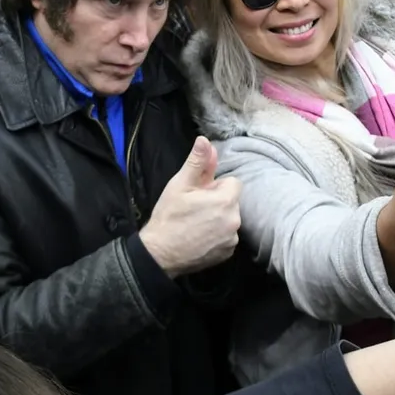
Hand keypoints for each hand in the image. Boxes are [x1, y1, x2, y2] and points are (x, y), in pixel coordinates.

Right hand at [139, 136, 241, 277]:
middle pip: (231, 201)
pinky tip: (199, 237)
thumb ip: (197, 162)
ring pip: (229, 218)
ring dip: (218, 218)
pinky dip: (217, 235)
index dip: (215, 186)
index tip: (199, 194)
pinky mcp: (227, 253)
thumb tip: (204, 140)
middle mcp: (234, 220)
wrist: (159, 253)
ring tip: (195, 224)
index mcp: (225, 200)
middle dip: (217, 201)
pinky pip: (227, 236)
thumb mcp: (180, 185)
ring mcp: (232, 240)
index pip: (233, 182)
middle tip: (194, 208)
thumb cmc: (168, 217)